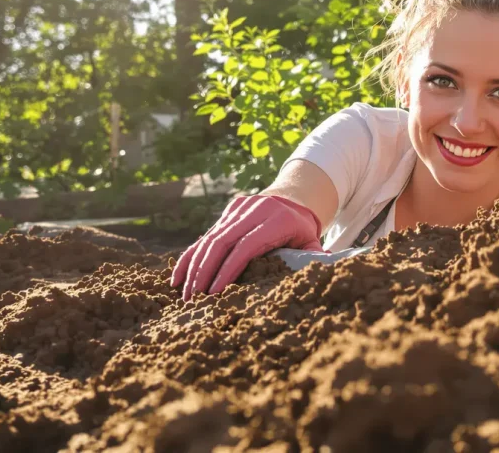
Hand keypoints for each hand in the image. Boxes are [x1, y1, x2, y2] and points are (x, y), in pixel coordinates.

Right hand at [170, 194, 323, 300]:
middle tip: (194, 299)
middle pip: (222, 242)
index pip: (247, 245)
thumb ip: (313, 257)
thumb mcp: (312, 241)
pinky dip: (190, 257)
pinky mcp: (227, 212)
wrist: (293, 198)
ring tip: (186, 295)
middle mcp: (253, 210)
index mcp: (275, 219)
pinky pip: (204, 236)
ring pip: (209, 238)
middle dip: (205, 272)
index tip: (215, 292)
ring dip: (195, 268)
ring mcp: (237, 208)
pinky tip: (177, 278)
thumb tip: (321, 272)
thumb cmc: (302, 229)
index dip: (229, 268)